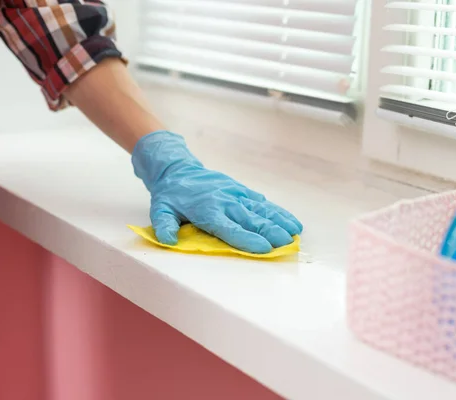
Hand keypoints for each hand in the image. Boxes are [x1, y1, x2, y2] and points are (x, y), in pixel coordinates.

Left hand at [132, 131, 302, 253]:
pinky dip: (277, 211)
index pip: (229, 228)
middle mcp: (226, 201)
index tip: (264, 249)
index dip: (247, 240)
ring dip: (279, 221)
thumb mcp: (160, 210)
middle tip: (287, 244)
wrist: (178, 169)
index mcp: (207, 210)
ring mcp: (236, 194)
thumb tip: (168, 240)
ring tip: (295, 233)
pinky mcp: (241, 190)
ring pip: (261, 209)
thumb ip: (165, 225)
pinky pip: (261, 201)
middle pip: (251, 220)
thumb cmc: (170, 195)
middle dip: (270, 232)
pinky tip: (290, 221)